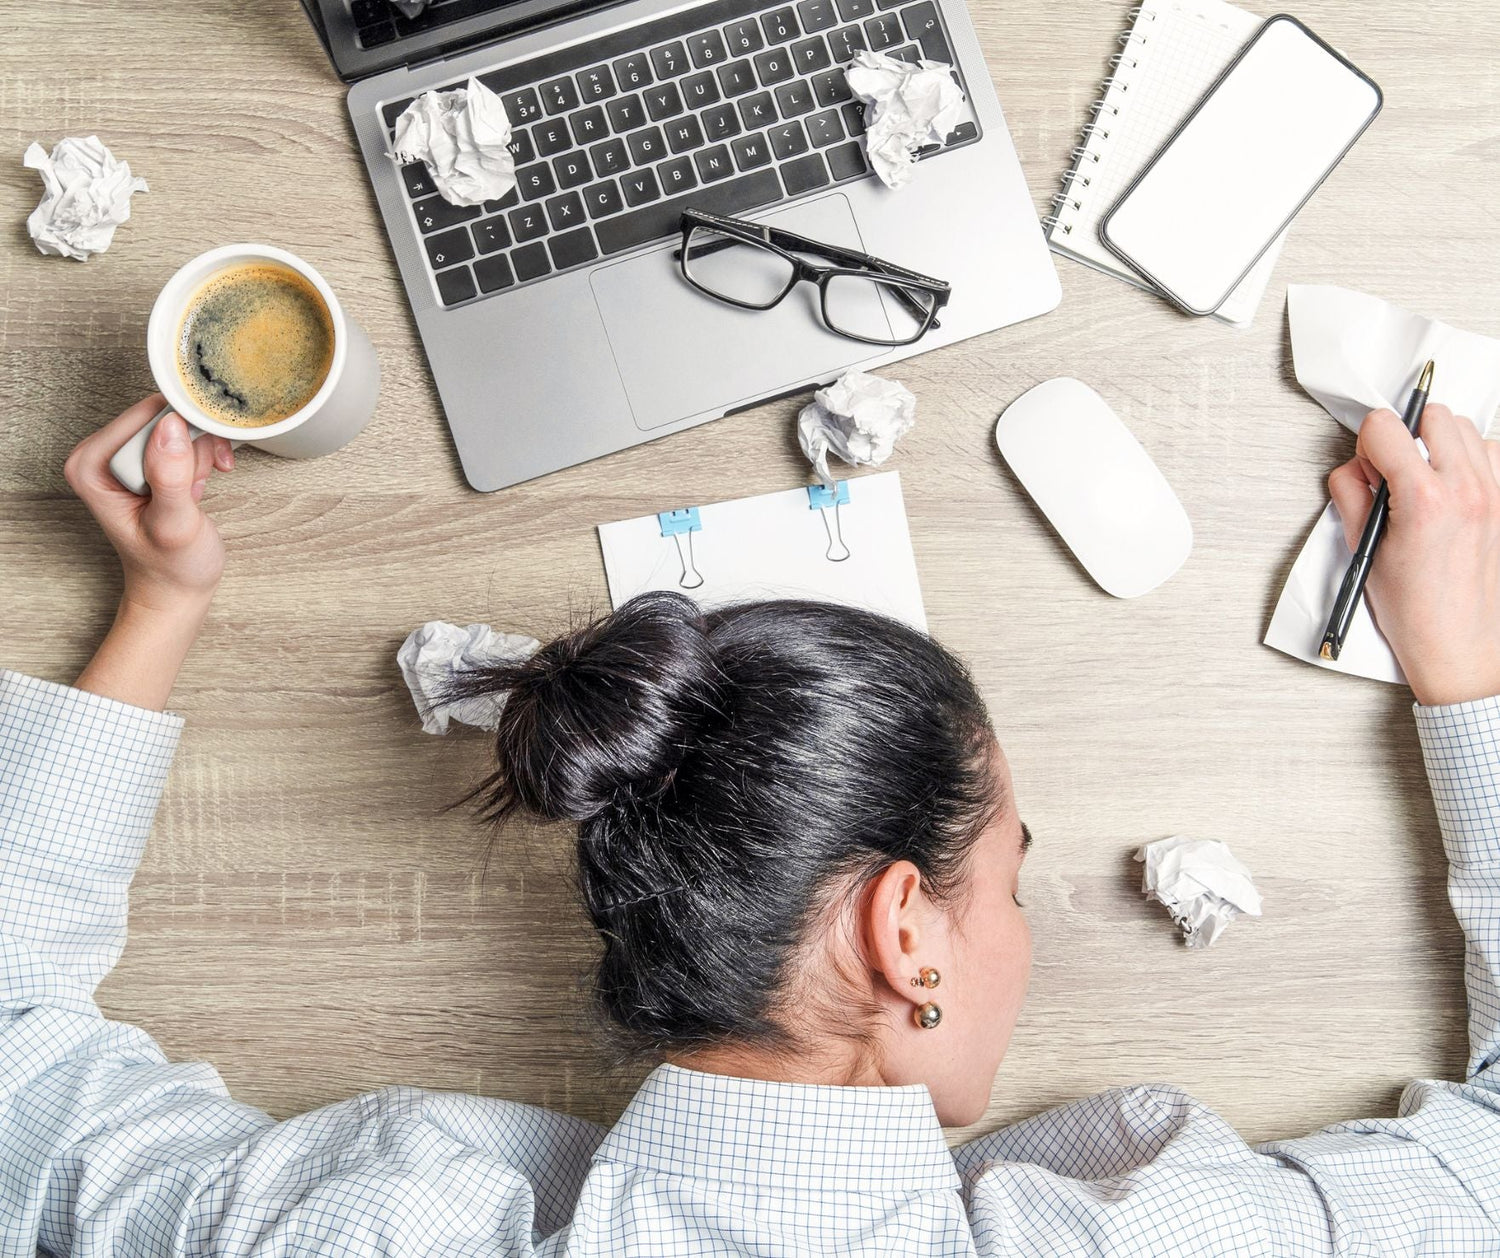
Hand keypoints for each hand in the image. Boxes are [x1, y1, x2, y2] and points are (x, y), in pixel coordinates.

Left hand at [63, 394, 234, 616]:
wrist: (176, 587)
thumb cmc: (170, 566)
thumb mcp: (173, 526)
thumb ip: (170, 478)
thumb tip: (171, 428)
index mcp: (91, 465)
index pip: (143, 416)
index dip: (180, 434)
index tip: (195, 466)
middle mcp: (102, 454)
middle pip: (162, 415)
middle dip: (191, 447)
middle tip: (192, 485)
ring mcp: (125, 455)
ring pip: (177, 423)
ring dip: (200, 453)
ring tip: (194, 490)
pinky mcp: (146, 458)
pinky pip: (183, 433)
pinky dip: (203, 454)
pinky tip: (200, 482)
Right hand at [1328, 404, 1499, 705]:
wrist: (1462, 649)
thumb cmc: (1417, 613)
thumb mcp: (1365, 551)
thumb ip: (1353, 496)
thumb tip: (1356, 469)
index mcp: (1424, 500)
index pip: (1387, 427)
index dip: (1368, 440)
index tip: (1368, 461)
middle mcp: (1468, 491)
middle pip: (1435, 416)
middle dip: (1409, 433)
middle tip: (1397, 467)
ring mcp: (1498, 497)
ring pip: (1470, 431)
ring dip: (1444, 445)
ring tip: (1429, 479)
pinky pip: (1496, 456)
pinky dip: (1475, 462)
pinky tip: (1457, 490)